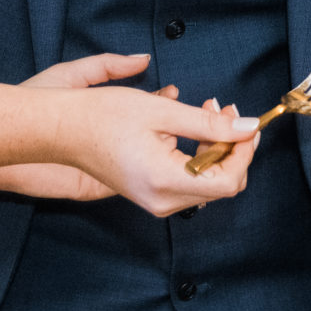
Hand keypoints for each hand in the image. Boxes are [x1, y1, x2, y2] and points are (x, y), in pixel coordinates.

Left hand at [0, 54, 161, 200]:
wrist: (10, 137)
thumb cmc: (35, 103)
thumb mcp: (72, 74)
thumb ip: (107, 65)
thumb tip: (142, 58)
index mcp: (107, 116)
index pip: (146, 110)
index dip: (163, 102)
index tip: (174, 92)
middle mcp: (113, 142)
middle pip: (153, 136)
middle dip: (172, 125)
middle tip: (185, 115)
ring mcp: (110, 165)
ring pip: (150, 161)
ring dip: (166, 149)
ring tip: (176, 133)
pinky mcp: (103, 186)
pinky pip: (135, 184)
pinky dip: (150, 173)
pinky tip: (160, 157)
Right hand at [53, 87, 259, 217]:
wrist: (62, 130)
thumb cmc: (103, 116)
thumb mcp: (162, 111)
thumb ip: (209, 123)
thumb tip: (248, 127)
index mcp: (166, 181)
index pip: (229, 180)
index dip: (245, 152)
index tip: (247, 123)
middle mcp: (162, 200)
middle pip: (221, 184)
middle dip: (231, 146)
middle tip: (223, 109)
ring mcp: (155, 201)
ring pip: (207, 182)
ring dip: (214, 147)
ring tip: (207, 110)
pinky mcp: (150, 194)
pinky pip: (188, 181)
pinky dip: (198, 155)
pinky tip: (190, 127)